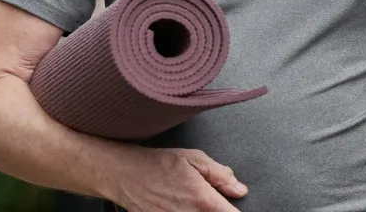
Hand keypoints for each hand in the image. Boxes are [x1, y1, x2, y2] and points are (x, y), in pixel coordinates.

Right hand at [108, 147, 246, 210]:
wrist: (126, 175)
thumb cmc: (158, 164)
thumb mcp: (195, 159)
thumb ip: (221, 175)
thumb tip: (239, 190)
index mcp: (203, 201)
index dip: (234, 210)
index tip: (232, 205)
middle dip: (218, 210)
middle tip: (211, 199)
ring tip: (193, 202)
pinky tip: (182, 206)